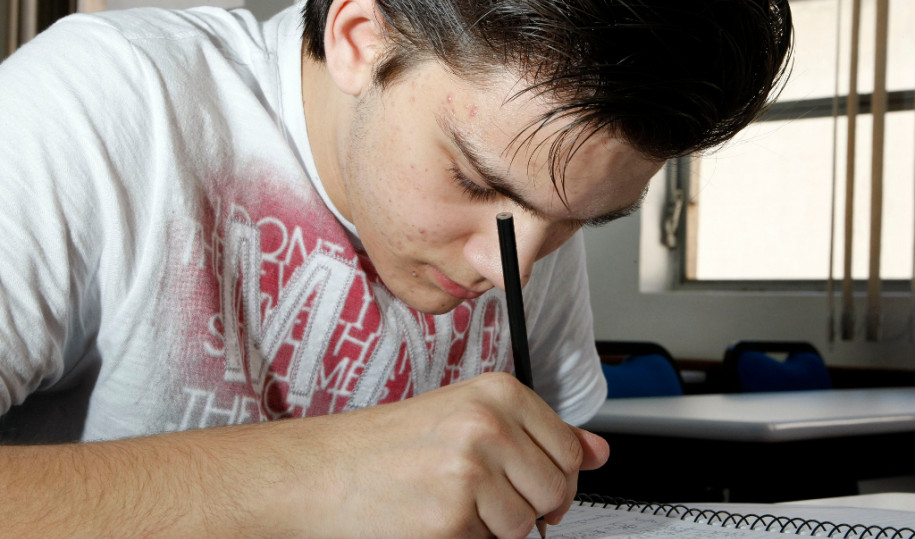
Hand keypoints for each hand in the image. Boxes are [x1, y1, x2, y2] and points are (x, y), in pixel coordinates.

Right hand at [306, 371, 609, 537]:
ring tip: (447, 502)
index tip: (523, 477)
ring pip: (526, 526)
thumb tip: (599, 452)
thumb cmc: (384, 447)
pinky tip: (432, 518)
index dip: (551, 475)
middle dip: (527, 505)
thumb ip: (538, 434)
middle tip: (479, 495)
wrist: (320, 473)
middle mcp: (489, 425)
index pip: (571, 450)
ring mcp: (472, 472)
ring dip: (493, 527)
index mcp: (497, 393)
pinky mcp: (452, 520)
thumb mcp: (465, 418)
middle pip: (556, 491)